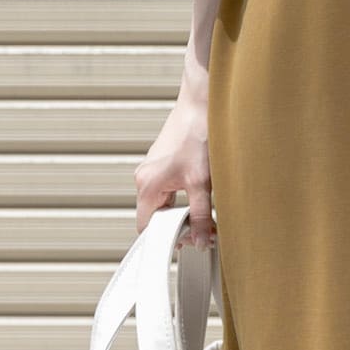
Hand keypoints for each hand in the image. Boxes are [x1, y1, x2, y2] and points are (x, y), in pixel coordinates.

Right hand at [135, 87, 214, 249]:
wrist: (201, 104)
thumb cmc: (198, 135)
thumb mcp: (201, 182)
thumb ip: (199, 215)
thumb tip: (200, 239)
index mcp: (147, 184)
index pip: (146, 226)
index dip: (164, 239)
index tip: (184, 245)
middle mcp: (145, 177)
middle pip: (156, 215)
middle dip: (177, 226)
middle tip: (202, 231)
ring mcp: (153, 169)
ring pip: (165, 202)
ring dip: (182, 210)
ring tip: (204, 211)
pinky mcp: (165, 163)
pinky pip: (169, 189)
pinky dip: (184, 196)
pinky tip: (201, 193)